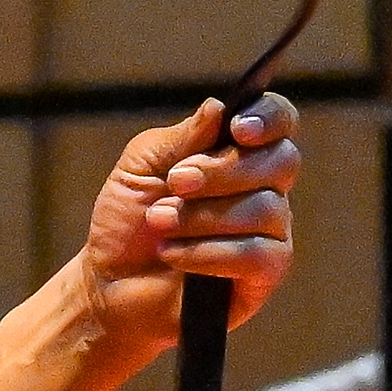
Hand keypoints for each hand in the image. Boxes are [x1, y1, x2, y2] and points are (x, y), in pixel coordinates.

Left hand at [0, 94, 300, 390]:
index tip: (237, 128)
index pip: (279, 120)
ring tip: (160, 223)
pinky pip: (257, 255)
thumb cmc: (129, 218)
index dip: (269, 118)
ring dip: (203, 215)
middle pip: (280, 161)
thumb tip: (219, 107)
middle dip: (223, 170)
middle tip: (174, 182)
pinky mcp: (266, 274)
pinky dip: (209, 252)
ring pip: (265, 209)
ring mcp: (271, 231)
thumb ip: (182, 137)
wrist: (110, 282)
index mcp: (239, 150)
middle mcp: (265, 186)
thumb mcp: (141, 165)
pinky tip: (174, 254)